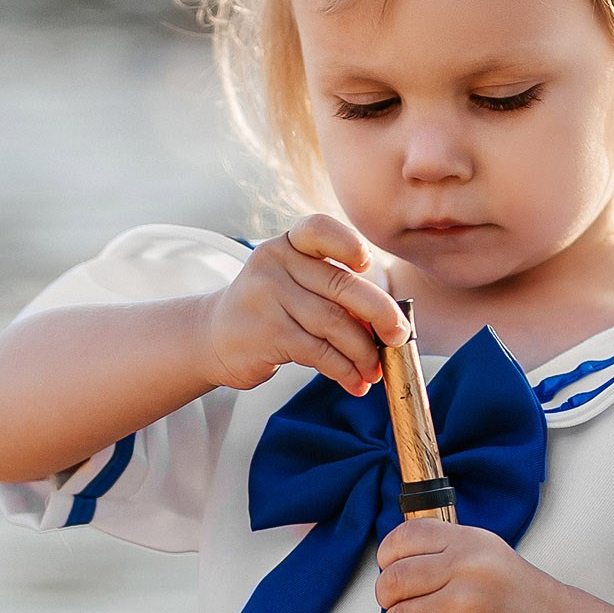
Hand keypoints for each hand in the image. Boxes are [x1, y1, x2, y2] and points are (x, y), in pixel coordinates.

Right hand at [202, 214, 407, 396]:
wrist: (213, 337)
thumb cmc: (269, 311)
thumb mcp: (294, 285)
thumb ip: (333, 292)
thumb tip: (388, 324)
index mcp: (288, 244)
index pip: (320, 230)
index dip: (349, 244)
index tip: (368, 265)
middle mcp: (275, 263)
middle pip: (342, 286)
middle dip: (381, 315)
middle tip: (400, 338)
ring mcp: (267, 297)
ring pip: (334, 324)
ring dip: (364, 353)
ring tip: (374, 371)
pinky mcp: (266, 333)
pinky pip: (319, 352)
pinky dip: (344, 370)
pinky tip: (355, 382)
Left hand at [375, 520, 566, 612]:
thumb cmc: (522, 599)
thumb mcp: (490, 553)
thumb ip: (447, 549)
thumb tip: (396, 560)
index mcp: (470, 543)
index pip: (405, 537)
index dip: (388, 557)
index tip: (390, 570)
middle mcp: (465, 571)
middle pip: (393, 581)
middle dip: (387, 599)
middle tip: (398, 607)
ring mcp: (462, 609)